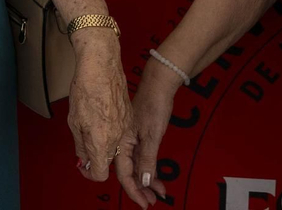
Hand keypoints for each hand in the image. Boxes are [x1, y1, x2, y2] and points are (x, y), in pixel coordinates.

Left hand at [66, 32, 130, 184]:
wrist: (102, 66)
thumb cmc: (86, 89)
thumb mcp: (75, 121)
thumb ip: (81, 146)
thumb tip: (83, 160)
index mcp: (102, 143)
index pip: (100, 174)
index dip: (88, 173)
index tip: (82, 164)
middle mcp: (119, 140)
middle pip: (112, 165)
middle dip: (99, 163)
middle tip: (87, 154)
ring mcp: (127, 129)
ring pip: (120, 152)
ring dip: (106, 150)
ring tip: (93, 135)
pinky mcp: (131, 119)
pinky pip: (124, 137)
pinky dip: (114, 137)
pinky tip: (103, 123)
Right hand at [118, 58, 180, 206]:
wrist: (158, 83)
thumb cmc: (153, 105)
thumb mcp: (152, 135)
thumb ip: (147, 159)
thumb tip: (144, 182)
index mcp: (123, 144)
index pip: (125, 175)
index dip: (134, 191)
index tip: (145, 204)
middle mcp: (124, 143)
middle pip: (130, 173)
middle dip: (141, 189)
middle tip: (153, 202)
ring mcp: (132, 139)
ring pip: (136, 166)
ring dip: (146, 181)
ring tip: (158, 193)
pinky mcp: (139, 134)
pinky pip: (141, 157)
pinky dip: (149, 168)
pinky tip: (155, 176)